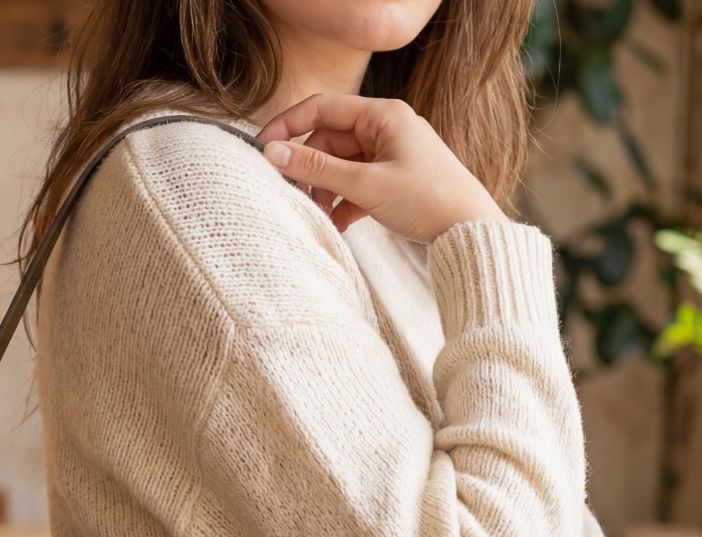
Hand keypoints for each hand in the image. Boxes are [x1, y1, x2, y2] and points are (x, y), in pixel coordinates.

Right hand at [256, 93, 507, 242]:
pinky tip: (338, 225)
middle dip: (310, 169)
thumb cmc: (427, 200)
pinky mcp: (393, 181)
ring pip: (341, 166)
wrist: (469, 231)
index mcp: (382, 115)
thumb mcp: (365, 183)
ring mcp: (390, 155)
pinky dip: (343, 204)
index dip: (289, 126)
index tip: (262, 148)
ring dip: (325, 190)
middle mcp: (386, 129)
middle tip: (294, 196)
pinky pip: (356, 185)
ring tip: (320, 216)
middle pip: (329, 141)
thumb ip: (316, 168)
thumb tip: (272, 153)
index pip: (323, 109)